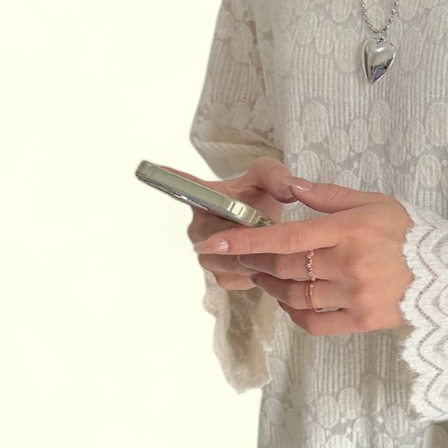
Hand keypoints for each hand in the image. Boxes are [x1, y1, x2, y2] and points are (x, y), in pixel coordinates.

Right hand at [173, 157, 304, 290]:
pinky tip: (269, 259)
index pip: (181, 188)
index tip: (157, 169)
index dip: (170, 180)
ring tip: (273, 245)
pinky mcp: (221, 276)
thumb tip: (289, 189)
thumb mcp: (268, 178)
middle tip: (270, 231)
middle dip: (247, 238)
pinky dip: (259, 272)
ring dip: (255, 256)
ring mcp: (206, 256)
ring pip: (231, 262)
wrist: (267, 224)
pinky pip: (240, 278)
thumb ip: (277, 176)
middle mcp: (198, 228)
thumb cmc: (260, 197)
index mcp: (202, 197)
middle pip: (217, 240)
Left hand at [191, 182, 415, 334]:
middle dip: (253, 263)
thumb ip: (328, 195)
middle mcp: (349, 264)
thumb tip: (289, 184)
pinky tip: (291, 301)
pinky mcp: (361, 320)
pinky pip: (314, 322)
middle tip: (240, 257)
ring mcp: (355, 295)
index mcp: (350, 231)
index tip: (215, 242)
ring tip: (264, 277)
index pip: (286, 237)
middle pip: (283, 269)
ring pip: (294, 296)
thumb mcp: (374, 202)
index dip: (247, 240)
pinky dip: (295, 312)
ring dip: (271, 287)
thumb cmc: (411, 234)